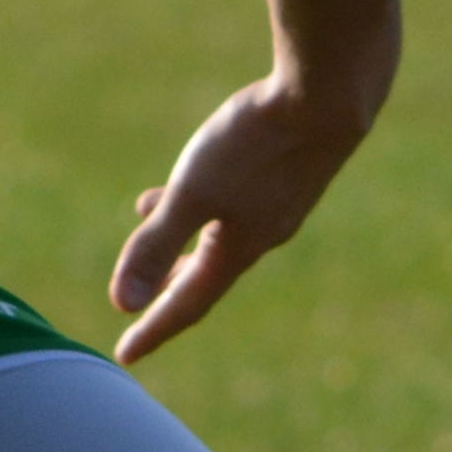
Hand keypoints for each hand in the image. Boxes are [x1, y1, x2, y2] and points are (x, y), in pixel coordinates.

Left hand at [107, 74, 371, 364]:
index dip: (154, 329)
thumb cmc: (257, 144)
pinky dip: (207, 198)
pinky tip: (203, 168)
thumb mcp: (194, 193)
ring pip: (219, 232)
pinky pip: (236, 199)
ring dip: (183, 235)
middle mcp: (262, 233)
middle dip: (169, 287)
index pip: (188, 302)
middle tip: (140, 307)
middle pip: (205, 272)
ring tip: (149, 217)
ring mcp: (279, 203)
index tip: (125, 355)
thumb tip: (121, 305)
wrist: (331, 97)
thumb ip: (156, 244)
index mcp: (237, 248)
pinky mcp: (288, 170)